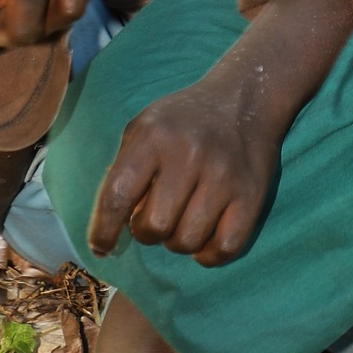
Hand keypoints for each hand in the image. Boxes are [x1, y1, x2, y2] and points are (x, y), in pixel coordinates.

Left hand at [87, 76, 278, 265]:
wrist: (244, 98)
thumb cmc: (182, 120)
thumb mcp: (143, 127)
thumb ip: (124, 170)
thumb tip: (116, 224)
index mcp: (154, 136)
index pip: (118, 195)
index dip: (104, 229)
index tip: (100, 246)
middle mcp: (189, 154)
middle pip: (154, 226)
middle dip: (146, 232)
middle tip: (152, 219)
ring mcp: (224, 176)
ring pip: (187, 242)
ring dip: (176, 241)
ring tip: (180, 220)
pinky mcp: (251, 195)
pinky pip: (224, 248)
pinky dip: (207, 254)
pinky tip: (204, 237)